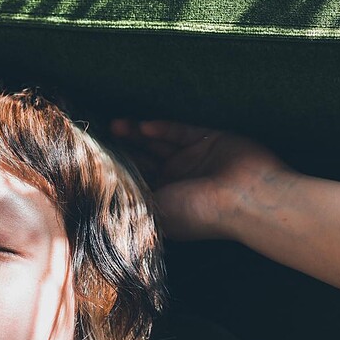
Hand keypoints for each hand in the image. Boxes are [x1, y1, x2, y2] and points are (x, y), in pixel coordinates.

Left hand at [110, 118, 296, 240]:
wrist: (246, 198)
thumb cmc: (199, 213)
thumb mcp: (156, 212)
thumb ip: (131, 202)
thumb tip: (100, 200)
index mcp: (167, 200)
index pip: (136, 181)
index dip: (116, 170)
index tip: (93, 158)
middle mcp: (179, 180)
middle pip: (144, 159)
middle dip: (124, 148)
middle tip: (101, 136)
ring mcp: (194, 159)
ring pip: (159, 144)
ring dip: (138, 135)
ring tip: (116, 126)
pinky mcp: (209, 139)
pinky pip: (180, 131)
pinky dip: (162, 129)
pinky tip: (145, 127)